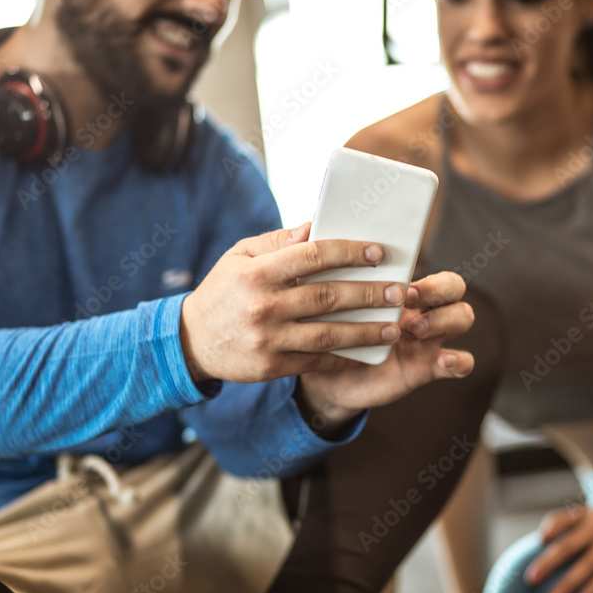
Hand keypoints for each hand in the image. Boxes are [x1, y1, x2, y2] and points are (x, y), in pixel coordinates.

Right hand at [180, 222, 464, 384]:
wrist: (191, 341)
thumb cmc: (223, 291)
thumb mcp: (240, 257)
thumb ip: (279, 242)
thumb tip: (319, 225)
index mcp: (256, 272)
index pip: (312, 256)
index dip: (349, 252)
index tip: (378, 252)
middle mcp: (262, 305)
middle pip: (328, 297)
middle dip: (370, 293)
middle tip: (400, 290)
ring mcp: (267, 339)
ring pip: (328, 334)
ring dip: (366, 331)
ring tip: (395, 326)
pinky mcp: (270, 366)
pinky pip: (316, 362)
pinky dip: (343, 357)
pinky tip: (366, 351)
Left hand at [296, 270, 474, 424]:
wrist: (322, 379)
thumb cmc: (325, 330)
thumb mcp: (323, 301)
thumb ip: (320, 264)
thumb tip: (308, 226)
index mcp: (400, 289)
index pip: (426, 266)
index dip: (422, 274)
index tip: (399, 283)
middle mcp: (420, 309)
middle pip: (454, 286)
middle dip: (437, 289)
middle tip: (405, 299)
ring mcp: (427, 339)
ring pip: (463, 317)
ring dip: (444, 319)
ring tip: (413, 330)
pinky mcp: (426, 368)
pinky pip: (462, 363)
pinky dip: (459, 361)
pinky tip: (443, 361)